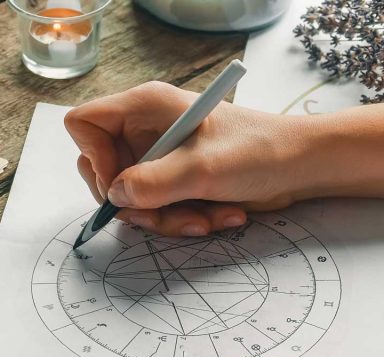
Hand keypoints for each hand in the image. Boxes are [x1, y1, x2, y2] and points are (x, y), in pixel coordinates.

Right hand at [64, 81, 315, 236]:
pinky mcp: (176, 182)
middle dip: (136, 203)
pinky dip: (184, 221)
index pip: (84, 125)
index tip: (123, 185)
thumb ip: (151, 184)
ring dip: (167, 219)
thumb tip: (114, 199)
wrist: (300, 168)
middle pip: (102, 172)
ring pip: (133, 200)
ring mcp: (160, 158)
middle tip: (164, 214)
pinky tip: (219, 217)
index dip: (94, 159)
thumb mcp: (201, 169)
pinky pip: (158, 211)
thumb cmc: (258, 151)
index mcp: (145, 108)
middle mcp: (146, 130)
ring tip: (207, 218)